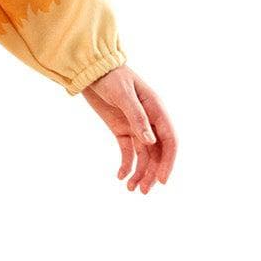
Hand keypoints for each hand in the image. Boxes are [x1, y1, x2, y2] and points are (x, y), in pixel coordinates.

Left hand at [82, 67, 176, 193]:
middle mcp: (149, 120)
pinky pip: (128, 151)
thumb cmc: (110, 76)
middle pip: (157, 152)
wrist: (91, 69)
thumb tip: (150, 142)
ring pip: (144, 155)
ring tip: (131, 189)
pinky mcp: (121, 129)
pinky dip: (126, 164)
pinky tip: (120, 176)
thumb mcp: (123, 95)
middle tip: (144, 191)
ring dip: (140, 172)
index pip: (169, 140)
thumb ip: (137, 117)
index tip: (163, 180)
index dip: (169, 161)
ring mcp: (136, 126)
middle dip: (153, 172)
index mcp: (156, 110)